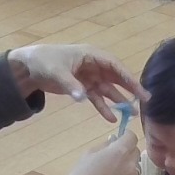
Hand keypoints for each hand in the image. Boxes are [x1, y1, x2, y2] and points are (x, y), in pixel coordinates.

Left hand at [7, 44, 144, 120]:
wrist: (28, 68)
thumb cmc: (44, 62)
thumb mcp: (57, 72)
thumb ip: (72, 86)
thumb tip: (83, 98)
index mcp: (91, 55)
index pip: (114, 66)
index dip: (128, 78)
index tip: (140, 90)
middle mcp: (94, 66)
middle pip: (116, 78)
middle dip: (130, 90)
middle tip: (145, 101)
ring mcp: (89, 77)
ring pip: (108, 90)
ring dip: (119, 101)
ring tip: (132, 114)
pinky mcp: (83, 87)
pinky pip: (96, 98)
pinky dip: (103, 108)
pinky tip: (111, 119)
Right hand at [52, 132, 141, 174]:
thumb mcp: (89, 153)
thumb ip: (106, 145)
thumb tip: (114, 140)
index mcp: (120, 151)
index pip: (132, 137)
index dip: (126, 137)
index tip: (121, 140)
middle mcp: (131, 164)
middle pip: (135, 152)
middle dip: (127, 152)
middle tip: (115, 158)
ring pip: (135, 168)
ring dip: (128, 167)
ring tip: (113, 174)